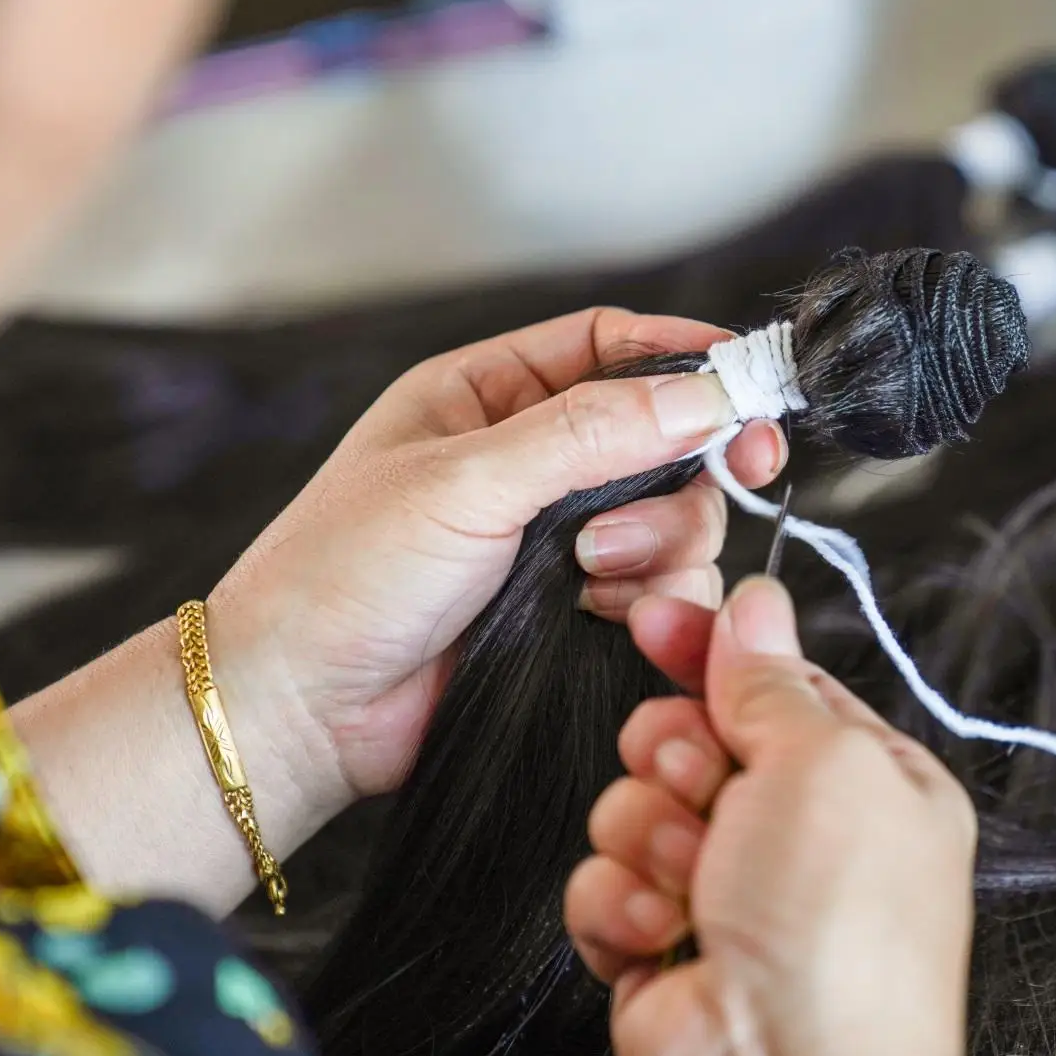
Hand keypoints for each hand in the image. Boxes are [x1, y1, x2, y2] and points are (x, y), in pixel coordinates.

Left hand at [210, 308, 785, 812]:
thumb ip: (590, 433)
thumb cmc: (343, 576)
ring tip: (592, 570)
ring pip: (678, 515)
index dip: (686, 356)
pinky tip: (603, 613)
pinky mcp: (579, 611)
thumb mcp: (465, 480)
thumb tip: (704, 395)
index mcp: (490, 396)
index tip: (751, 379)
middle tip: (745, 466)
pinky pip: (665, 588)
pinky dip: (654, 598)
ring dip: (660, 540)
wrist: (304, 710)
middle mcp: (534, 460)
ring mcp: (561, 540)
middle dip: (694, 459)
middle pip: (667, 434)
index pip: (611, 345)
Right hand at [565, 578, 982, 1055]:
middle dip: (677, 753)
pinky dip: (622, 905)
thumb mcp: (825, 762)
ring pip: (634, 804)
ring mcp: (728, 891)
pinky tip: (665, 931)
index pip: (775, 684)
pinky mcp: (662, 943)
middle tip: (702, 783)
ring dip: (650, 834)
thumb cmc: (843, 937)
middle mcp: (800, 835)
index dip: (710, 650)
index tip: (655, 620)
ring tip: (694, 877)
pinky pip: (601, 882)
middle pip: (691, 736)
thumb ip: (774, 679)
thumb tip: (755, 606)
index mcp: (867, 781)